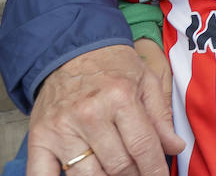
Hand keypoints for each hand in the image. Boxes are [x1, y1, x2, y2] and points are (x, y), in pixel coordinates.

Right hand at [26, 44, 183, 175]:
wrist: (71, 51)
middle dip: (135, 175)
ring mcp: (61, 129)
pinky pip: (41, 175)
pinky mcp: (39, 138)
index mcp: (120, 97)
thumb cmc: (112, 66)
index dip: (155, 169)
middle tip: (140, 172)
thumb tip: (176, 147)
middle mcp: (89, 114)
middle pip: (118, 166)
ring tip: (117, 173)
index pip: (142, 147)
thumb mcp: (146, 81)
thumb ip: (161, 116)